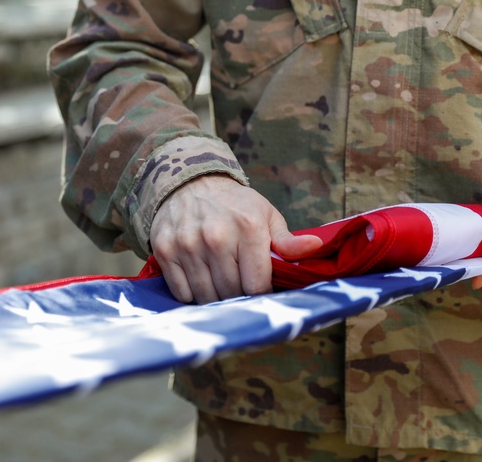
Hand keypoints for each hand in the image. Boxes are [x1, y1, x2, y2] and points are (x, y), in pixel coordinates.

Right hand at [149, 175, 321, 302]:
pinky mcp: (166, 250)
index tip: (259, 288)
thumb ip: (288, 240)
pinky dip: (192, 293)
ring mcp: (188, 244)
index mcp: (248, 228)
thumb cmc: (235, 205)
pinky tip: (200, 278)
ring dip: (215, 298)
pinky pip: (182, 292)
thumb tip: (316, 247)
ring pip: (206, 296)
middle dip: (238, 297)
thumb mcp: (266, 215)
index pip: (257, 285)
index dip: (260, 294)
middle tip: (239, 286)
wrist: (189, 182)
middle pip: (231, 293)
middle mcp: (216, 237)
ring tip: (220, 283)